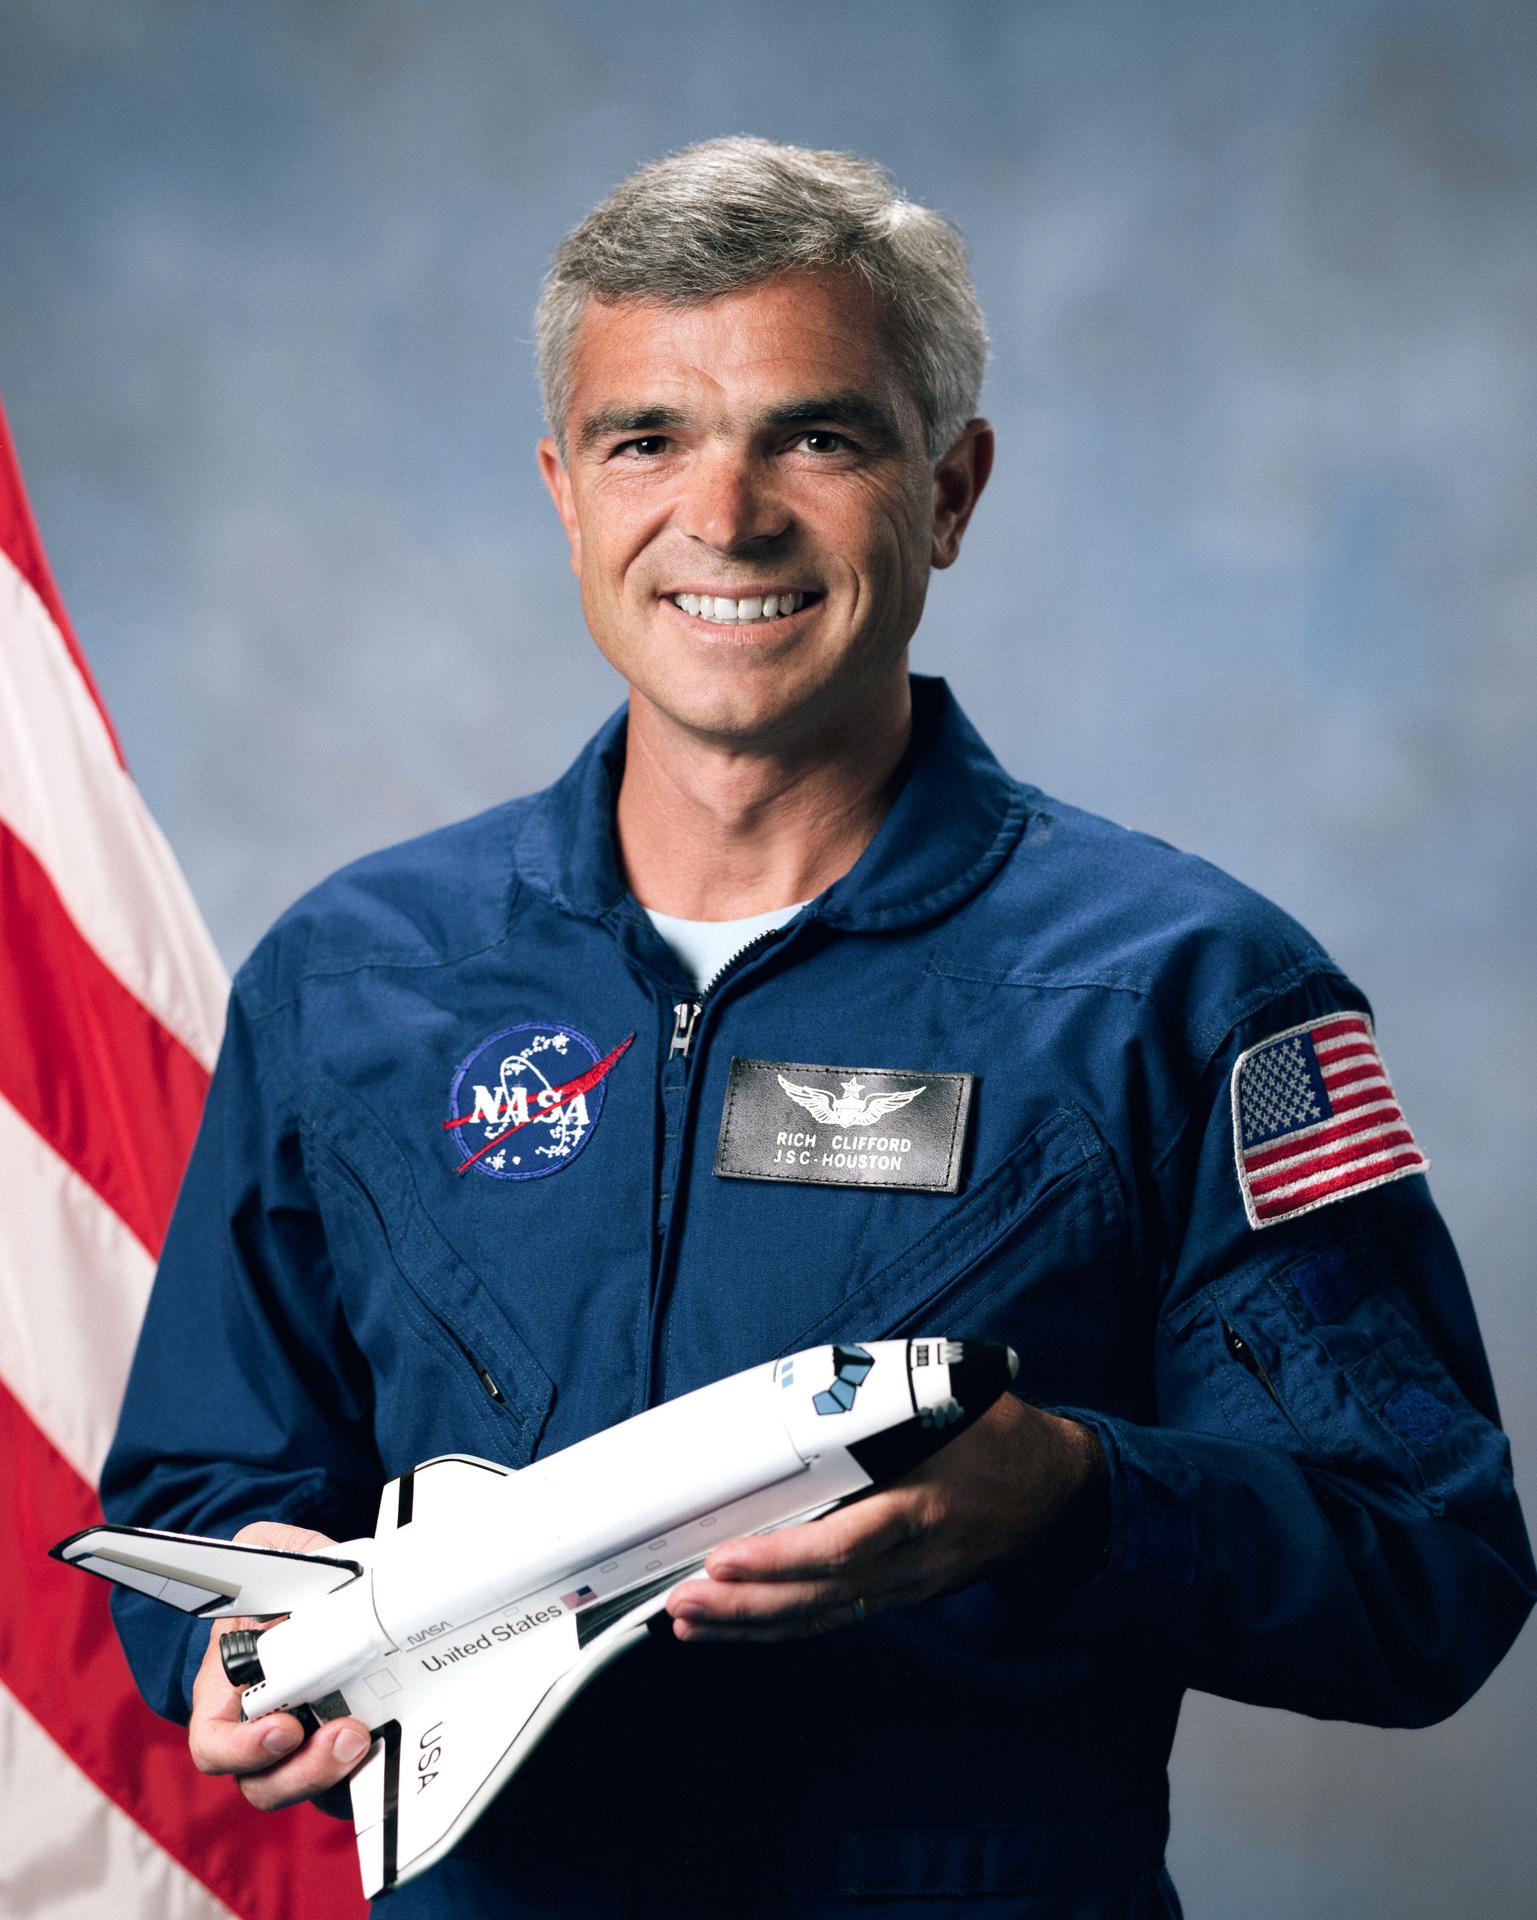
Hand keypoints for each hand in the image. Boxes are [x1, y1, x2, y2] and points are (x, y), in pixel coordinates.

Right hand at [187, 1521, 373, 1810]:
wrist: (330, 1603)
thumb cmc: (289, 1588)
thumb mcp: (278, 1559)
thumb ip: (274, 1552)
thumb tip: (268, 1550)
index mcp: (228, 1695)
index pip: (215, 1742)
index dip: (241, 1748)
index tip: (285, 1728)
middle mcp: (260, 1733)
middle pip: (263, 1781)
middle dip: (302, 1770)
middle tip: (344, 1734)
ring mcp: (302, 1749)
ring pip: (306, 1788)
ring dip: (334, 1772)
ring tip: (363, 1736)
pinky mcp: (340, 1755)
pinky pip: (347, 1782)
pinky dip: (365, 1772)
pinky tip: (387, 1743)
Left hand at [665, 1395, 1104, 1642]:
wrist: (1060, 1489)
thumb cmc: (999, 1433)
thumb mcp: (954, 1398)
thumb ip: (887, 1396)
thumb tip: (814, 1385)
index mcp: (924, 1504)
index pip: (846, 1544)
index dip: (784, 1559)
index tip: (726, 1556)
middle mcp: (915, 1557)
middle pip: (821, 1595)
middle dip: (746, 1604)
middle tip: (682, 1601)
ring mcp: (910, 1585)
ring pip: (823, 1616)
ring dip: (752, 1624)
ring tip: (689, 1622)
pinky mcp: (905, 1595)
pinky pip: (837, 1618)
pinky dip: (784, 1625)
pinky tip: (739, 1625)